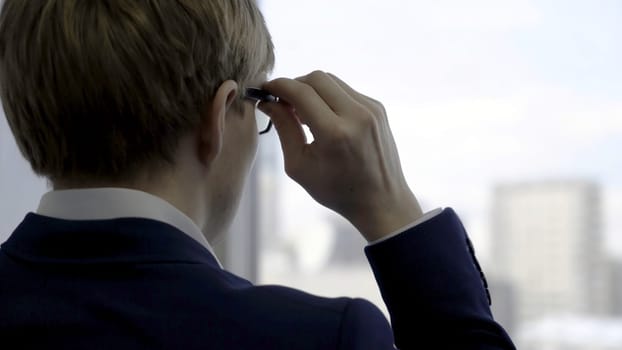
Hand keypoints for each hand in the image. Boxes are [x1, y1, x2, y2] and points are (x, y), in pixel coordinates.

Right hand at [259, 71, 422, 241]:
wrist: (381, 201)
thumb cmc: (336, 190)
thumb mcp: (299, 166)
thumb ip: (283, 128)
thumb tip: (267, 102)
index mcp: (335, 133)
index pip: (300, 92)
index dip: (278, 86)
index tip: (265, 89)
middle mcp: (356, 115)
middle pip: (316, 78)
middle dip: (294, 84)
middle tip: (282, 101)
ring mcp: (371, 109)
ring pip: (332, 81)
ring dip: (311, 89)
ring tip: (301, 111)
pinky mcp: (378, 108)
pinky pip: (346, 90)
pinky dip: (329, 97)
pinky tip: (322, 117)